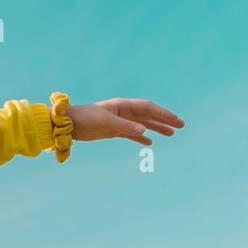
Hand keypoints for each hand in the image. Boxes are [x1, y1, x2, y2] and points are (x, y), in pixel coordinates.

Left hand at [69, 99, 183, 146]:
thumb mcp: (106, 123)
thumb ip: (125, 127)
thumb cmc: (85, 119)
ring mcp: (118, 120)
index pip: (148, 108)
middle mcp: (122, 111)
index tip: (177, 121)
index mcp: (122, 105)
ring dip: (156, 128)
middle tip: (181, 126)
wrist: (67, 125)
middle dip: (165, 119)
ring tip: (171, 134)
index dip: (163, 114)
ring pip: (142, 124)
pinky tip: (150, 142)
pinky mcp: (112, 130)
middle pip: (148, 115)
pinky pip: (131, 133)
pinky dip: (141, 136)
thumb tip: (145, 130)